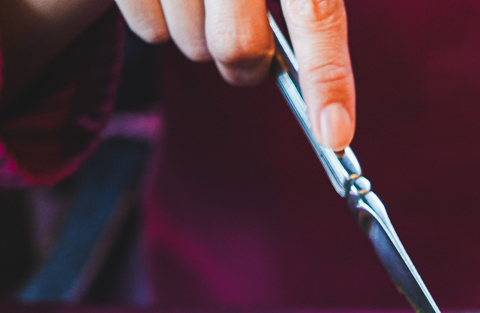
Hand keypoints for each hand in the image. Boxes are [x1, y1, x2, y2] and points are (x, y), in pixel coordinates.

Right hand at [117, 0, 354, 148]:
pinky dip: (156, 18)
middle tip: (249, 46)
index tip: (334, 133)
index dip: (328, 77)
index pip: (318, 14)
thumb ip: (310, 2)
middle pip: (239, 46)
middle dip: (245, 62)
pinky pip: (145, 29)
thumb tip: (329, 102)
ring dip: (197, 35)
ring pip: (188, 42)